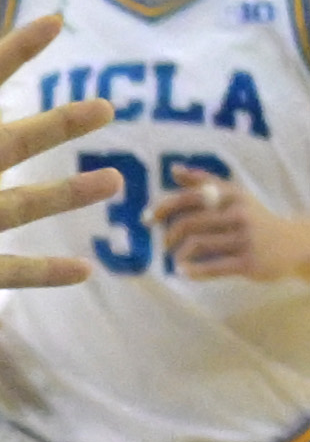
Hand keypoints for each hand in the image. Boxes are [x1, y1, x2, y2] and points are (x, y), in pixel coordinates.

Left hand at [0, 17, 109, 373]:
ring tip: (116, 182)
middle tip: (107, 109)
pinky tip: (84, 270)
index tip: (54, 24)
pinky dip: (45, 272)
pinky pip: (10, 272)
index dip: (11, 56)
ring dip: (67, 194)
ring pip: (21, 207)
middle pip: (9, 147)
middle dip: (57, 127)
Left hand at [154, 166, 309, 284]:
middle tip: (165, 244)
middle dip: (168, 236)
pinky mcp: (249, 262)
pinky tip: (185, 271)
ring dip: (179, 255)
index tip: (147, 220)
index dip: (162, 208)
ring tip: (177, 258)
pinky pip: (210, 268)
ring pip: (195, 245)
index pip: (189, 197)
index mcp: (233, 194)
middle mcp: (240, 213)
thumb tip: (174, 170)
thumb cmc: (254, 218)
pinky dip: (191, 271)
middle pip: (187, 223)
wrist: (293, 244)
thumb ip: (204, 182)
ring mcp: (245, 238)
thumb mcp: (235, 195)